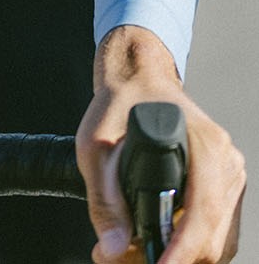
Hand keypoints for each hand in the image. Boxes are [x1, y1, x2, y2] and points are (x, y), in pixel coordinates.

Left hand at [76, 26, 244, 262]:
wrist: (137, 80)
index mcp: (204, 144)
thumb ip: (104, 200)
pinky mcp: (226, 186)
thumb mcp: (96, 147)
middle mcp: (226, 161)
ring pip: (219, 243)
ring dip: (184, 258)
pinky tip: (160, 246)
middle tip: (127, 261)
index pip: (203, 213)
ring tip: (137, 255)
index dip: (182, 251)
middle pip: (214, 238)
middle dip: (175, 260)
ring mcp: (230, 175)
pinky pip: (218, 233)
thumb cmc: (118, 105)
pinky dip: (191, 248)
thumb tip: (112, 251)